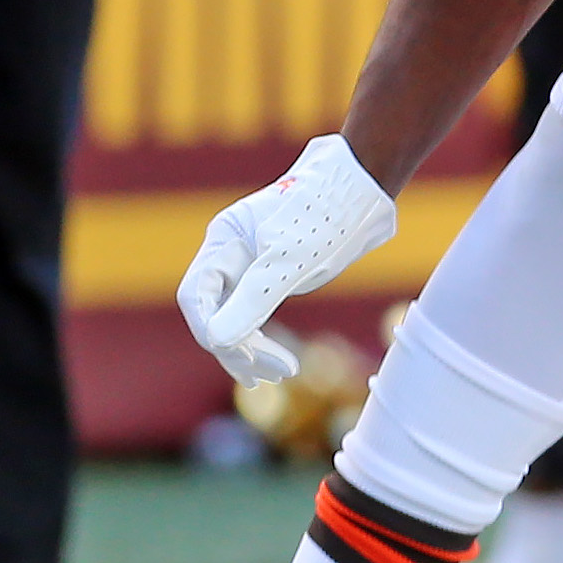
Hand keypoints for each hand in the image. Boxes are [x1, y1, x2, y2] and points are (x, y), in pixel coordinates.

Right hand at [177, 133, 397, 382]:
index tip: (245, 359)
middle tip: (268, 375)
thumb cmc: (327, 216)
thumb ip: (252, 301)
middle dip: (235, 345)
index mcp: (225, 241)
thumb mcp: (289, 262)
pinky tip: (276, 362)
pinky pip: (254, 311)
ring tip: (276, 375)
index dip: (211, 331)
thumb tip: (217, 342)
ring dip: (248, 347)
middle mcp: (231, 251)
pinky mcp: (274, 272)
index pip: (197, 297)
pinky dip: (261, 337)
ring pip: (234, 313)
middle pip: (213, 310)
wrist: (365, 187)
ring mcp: (252, 262)